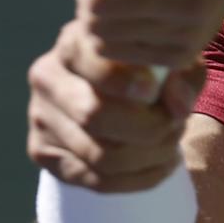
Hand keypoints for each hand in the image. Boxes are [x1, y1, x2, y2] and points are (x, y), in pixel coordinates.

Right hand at [26, 20, 205, 192]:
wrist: (111, 94)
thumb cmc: (145, 68)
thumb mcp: (169, 61)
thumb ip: (182, 75)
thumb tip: (178, 107)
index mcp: (76, 41)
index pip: (98, 66)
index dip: (131, 84)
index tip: (156, 93)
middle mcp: (48, 76)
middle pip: (95, 115)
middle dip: (150, 128)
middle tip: (178, 125)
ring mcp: (41, 117)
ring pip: (101, 155)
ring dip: (151, 156)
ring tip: (173, 143)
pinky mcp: (43, 152)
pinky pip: (97, 181)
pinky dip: (140, 178)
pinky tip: (161, 163)